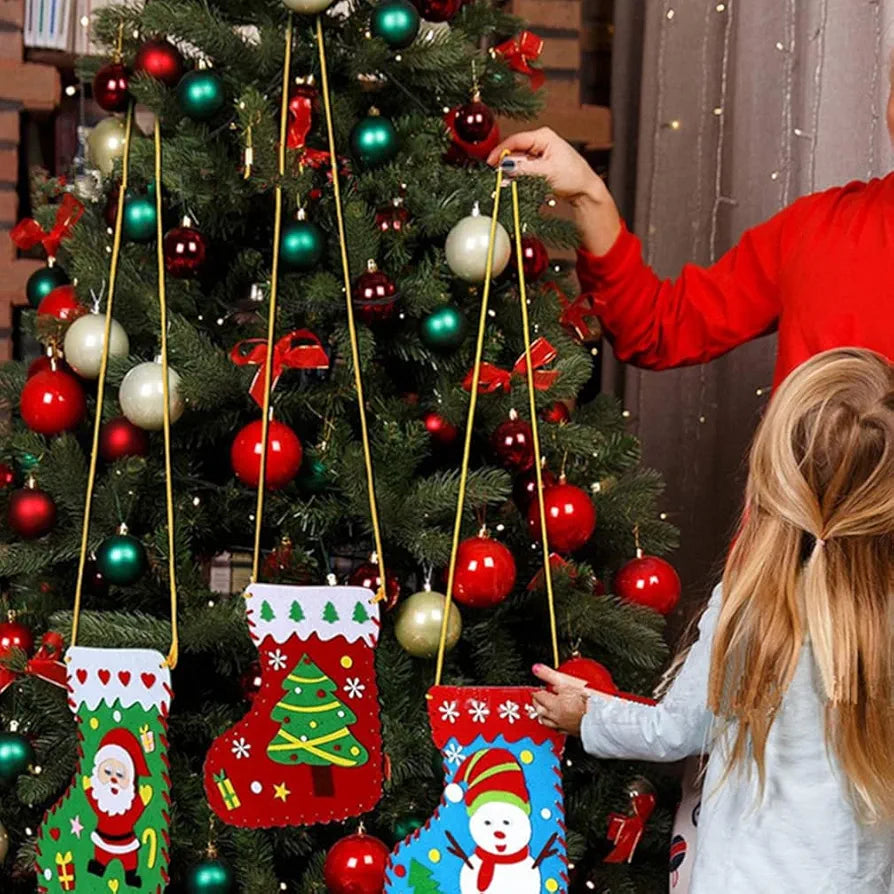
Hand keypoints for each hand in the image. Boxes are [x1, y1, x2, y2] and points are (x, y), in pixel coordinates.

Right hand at [487, 128, 607, 204]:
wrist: (585, 190)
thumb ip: (524, 169)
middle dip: (505, 163)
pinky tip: (514, 183)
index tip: (490, 163)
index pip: (516, 140)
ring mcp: (540, 153)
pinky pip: (523, 168)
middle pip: (515, 150)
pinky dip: (517, 176)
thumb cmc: (574, 177)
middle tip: (497, 176)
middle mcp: (541, 142)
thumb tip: (505, 166)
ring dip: (511, 172)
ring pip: (518, 161)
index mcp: (544, 136)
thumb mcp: (546, 172)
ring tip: (506, 182)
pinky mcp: (539, 164)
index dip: (500, 151)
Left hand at [531, 663, 608, 735]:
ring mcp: (564, 726)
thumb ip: (549, 675)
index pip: (539, 697)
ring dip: (543, 716)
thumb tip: (536, 668)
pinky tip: (559, 723)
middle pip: (540, 711)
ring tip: (543, 712)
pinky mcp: (573, 732)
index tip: (537, 689)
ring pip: (548, 722)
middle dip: (537, 703)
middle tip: (536, 698)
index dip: (537, 691)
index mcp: (553, 705)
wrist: (603, 718)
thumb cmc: (588, 701)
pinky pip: (559, 729)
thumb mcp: (567, 682)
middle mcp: (556, 717)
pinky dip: (555, 725)